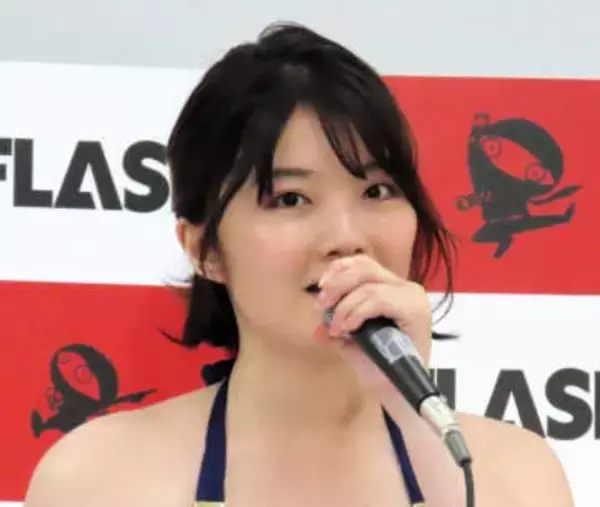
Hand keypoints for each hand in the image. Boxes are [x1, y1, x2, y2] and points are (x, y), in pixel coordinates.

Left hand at [313, 254, 431, 391]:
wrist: (398, 395)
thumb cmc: (379, 367)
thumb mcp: (350, 341)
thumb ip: (335, 325)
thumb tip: (317, 326)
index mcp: (392, 288)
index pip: (362, 264)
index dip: (338, 271)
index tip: (320, 291)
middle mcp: (406, 288)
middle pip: (364, 267)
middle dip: (336, 284)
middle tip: (321, 306)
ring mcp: (412, 298)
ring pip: (369, 284)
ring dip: (344, 305)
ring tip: (336, 327)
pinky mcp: (415, 311)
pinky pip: (378, 300)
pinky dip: (357, 312)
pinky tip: (348, 327)